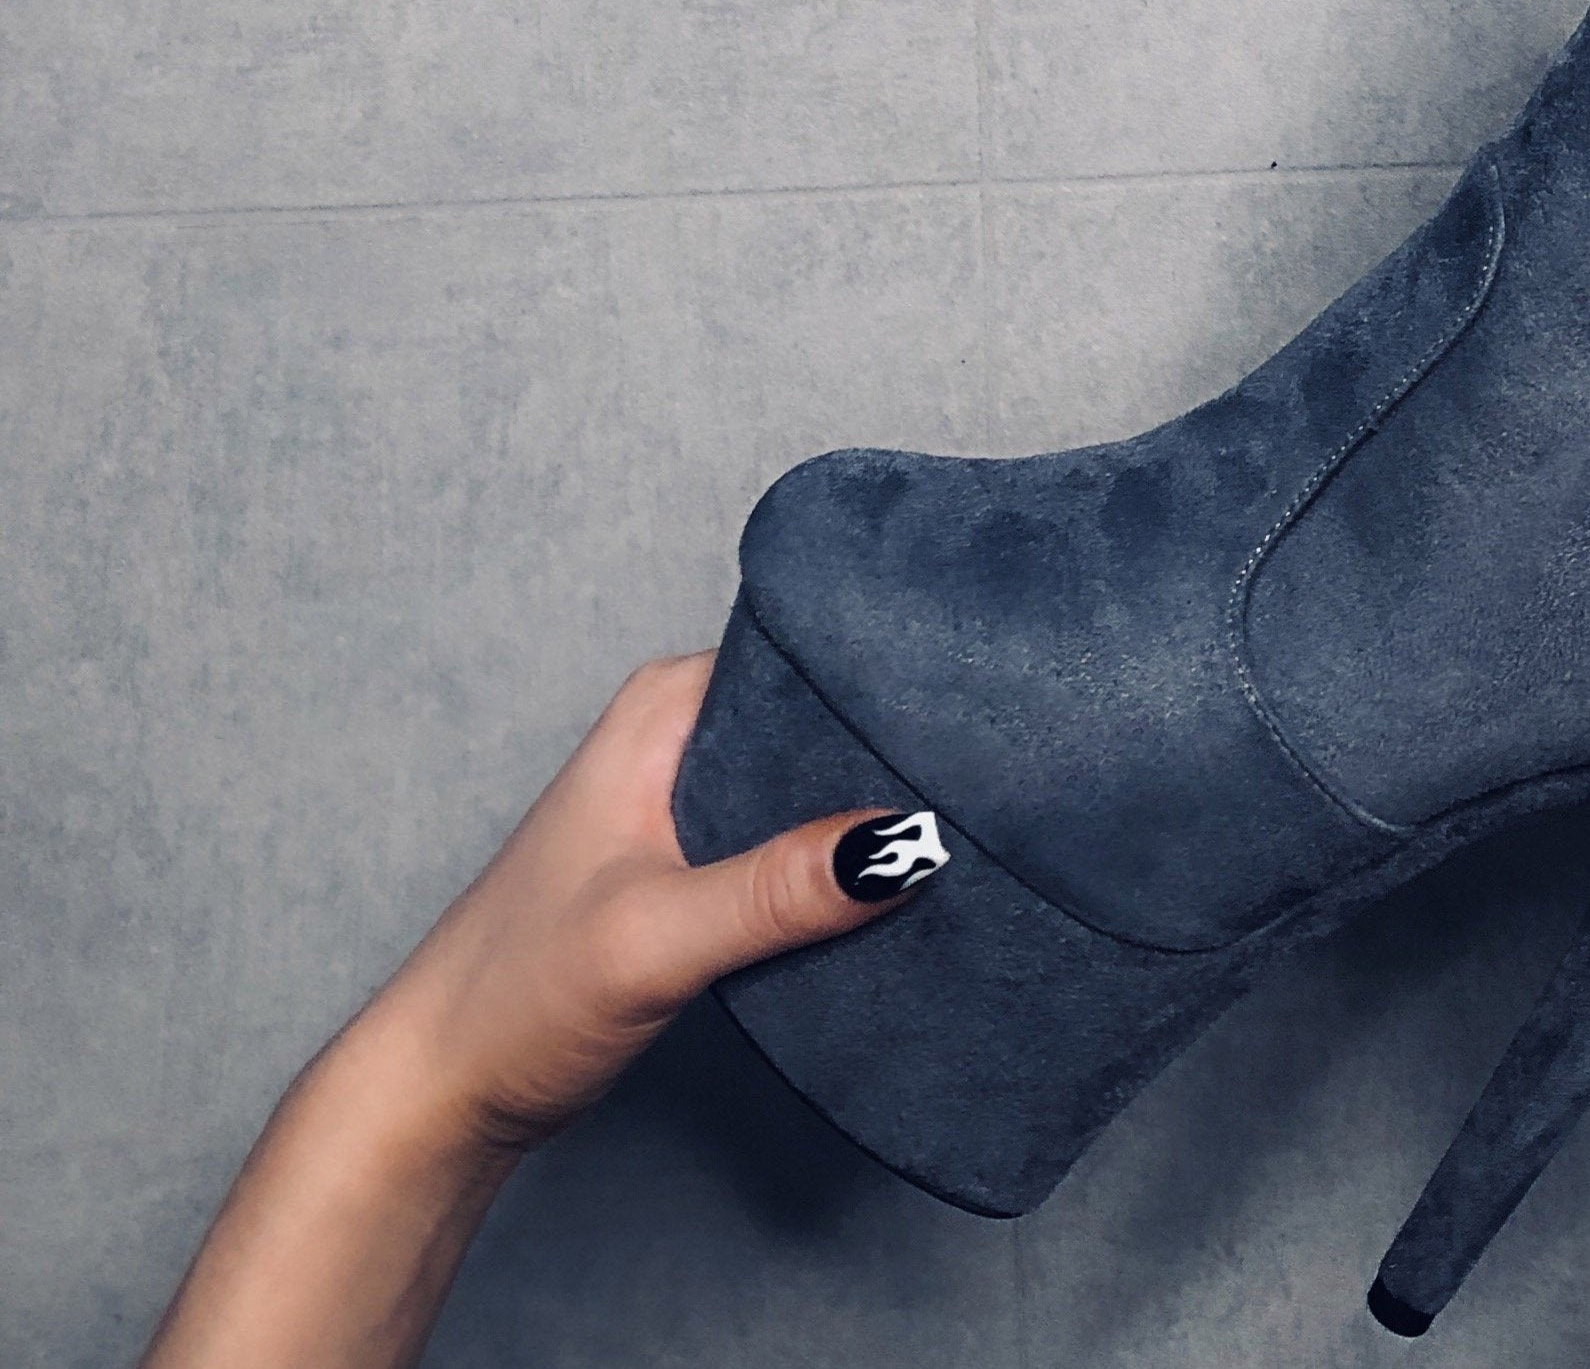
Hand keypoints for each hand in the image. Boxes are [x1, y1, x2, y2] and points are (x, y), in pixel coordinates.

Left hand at [351, 651, 923, 1155]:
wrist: (442, 1097)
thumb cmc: (512, 995)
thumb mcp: (655, 935)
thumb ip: (778, 889)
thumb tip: (910, 844)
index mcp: (663, 706)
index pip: (804, 659)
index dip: (884, 689)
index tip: (971, 720)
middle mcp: (678, 737)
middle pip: (817, 723)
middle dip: (888, 759)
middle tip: (980, 790)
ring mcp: (686, 805)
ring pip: (809, 790)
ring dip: (864, 822)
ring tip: (952, 840)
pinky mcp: (698, 870)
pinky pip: (792, 844)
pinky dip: (836, 869)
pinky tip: (886, 893)